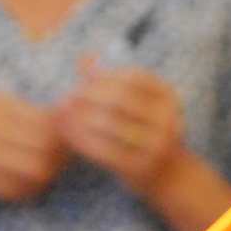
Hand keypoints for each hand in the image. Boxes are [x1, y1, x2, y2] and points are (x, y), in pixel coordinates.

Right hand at [0, 90, 66, 201]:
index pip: (51, 120)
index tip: (59, 152)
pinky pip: (18, 188)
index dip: (63, 140)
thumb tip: (76, 128)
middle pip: (48, 144)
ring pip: (38, 168)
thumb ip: (29, 120)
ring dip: (43, 180)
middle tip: (52, 172)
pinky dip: (25, 193)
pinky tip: (19, 192)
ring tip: (36, 183)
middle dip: (57, 162)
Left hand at [54, 56, 185, 194]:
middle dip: (89, 96)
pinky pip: (106, 150)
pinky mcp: (143, 167)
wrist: (167, 174)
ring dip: (81, 119)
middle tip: (65, 99)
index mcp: (168, 96)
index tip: (79, 84)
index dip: (103, 78)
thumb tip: (84, 57)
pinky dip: (83, 142)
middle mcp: (169, 118)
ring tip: (61, 116)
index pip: (132, 77)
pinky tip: (68, 137)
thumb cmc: (143, 131)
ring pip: (111, 125)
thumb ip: (110, 81)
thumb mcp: (136, 104)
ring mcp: (159, 144)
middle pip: (121, 98)